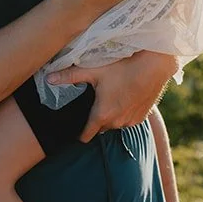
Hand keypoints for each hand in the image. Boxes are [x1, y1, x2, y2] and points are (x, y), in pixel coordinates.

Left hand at [47, 50, 177, 141]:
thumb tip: (48, 78)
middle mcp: (116, 122)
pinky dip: (124, 113)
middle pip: (100, 128)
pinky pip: (128, 120)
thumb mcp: (93, 70)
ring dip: (111, 116)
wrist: (154, 66)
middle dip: (96, 120)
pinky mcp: (142, 117)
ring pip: (115, 124)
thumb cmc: (122, 66)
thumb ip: (69, 76)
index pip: (86, 135)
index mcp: (102, 115)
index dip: (79, 134)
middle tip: (93, 104)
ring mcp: (131, 121)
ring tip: (110, 99)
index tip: (75, 131)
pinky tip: (123, 98)